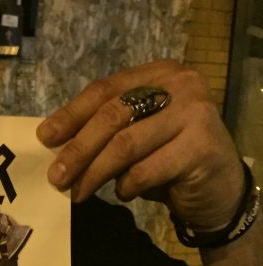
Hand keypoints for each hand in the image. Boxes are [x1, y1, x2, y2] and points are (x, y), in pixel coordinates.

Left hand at [36, 60, 244, 231]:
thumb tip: (54, 143)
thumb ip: (106, 130)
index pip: (105, 89)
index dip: (71, 114)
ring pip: (125, 145)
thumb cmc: (169, 160)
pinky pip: (146, 170)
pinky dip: (126, 186)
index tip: (45, 138)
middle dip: (78, 149)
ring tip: (79, 193)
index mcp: (159, 73)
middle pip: (112, 115)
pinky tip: (124, 193)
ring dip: (95, 173)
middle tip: (56, 176)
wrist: (220, 190)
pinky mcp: (201, 147)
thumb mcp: (136, 136)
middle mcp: (180, 85)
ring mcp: (194, 113)